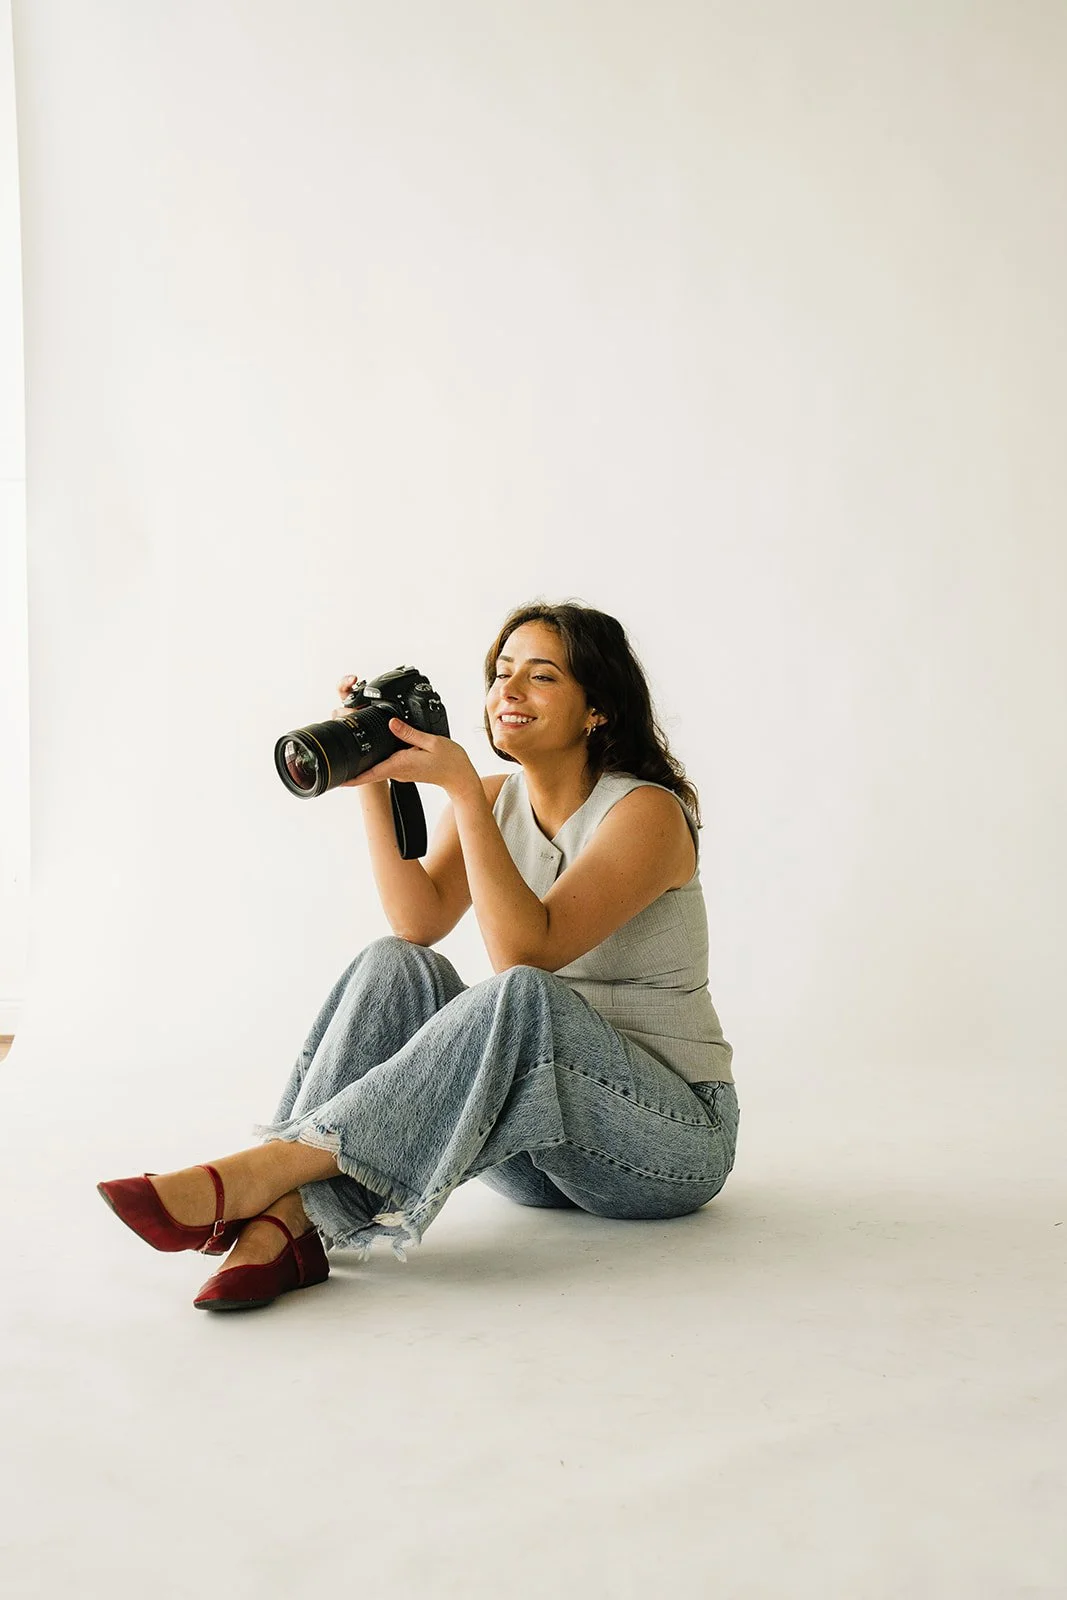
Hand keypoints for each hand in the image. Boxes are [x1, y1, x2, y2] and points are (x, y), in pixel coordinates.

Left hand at [330, 675, 475, 796]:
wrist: (460, 777)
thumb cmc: (450, 761)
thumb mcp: (431, 742)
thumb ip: (409, 732)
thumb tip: (391, 722)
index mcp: (400, 764)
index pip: (370, 774)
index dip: (352, 778)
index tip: (337, 780)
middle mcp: (397, 770)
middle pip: (367, 771)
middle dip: (351, 768)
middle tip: (336, 759)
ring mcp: (400, 771)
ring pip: (375, 767)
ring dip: (362, 762)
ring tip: (350, 750)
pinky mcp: (404, 768)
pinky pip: (384, 764)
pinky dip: (375, 758)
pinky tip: (373, 748)